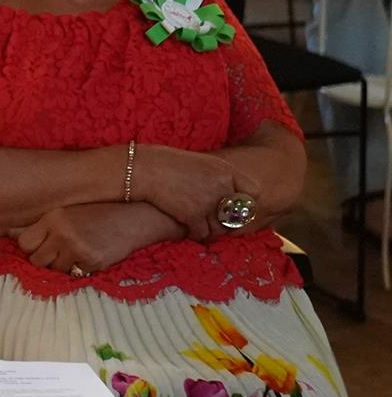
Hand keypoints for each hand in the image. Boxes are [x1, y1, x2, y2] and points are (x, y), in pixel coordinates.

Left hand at [11, 203, 175, 273]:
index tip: (42, 243)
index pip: (24, 243)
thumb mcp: (65, 211)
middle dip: (45, 258)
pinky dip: (78, 269)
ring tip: (76, 251)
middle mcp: (63, 233)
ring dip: (61, 265)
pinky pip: (73, 275)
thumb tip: (7, 232)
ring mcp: (78, 250)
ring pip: (54, 270)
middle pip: (36, 260)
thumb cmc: (96, 212)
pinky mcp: (94, 263)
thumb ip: (37, 224)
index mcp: (53, 218)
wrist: (134, 216)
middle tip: (60, 249)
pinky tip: (87, 256)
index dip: (31, 246)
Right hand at [135, 144, 255, 241]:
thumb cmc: (166, 163)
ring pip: (220, 228)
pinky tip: (184, 224)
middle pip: (238, 214)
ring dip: (209, 228)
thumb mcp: (200, 162)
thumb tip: (232, 196)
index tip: (234, 203)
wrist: (141, 169)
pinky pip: (202, 234)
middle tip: (213, 218)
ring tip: (196, 221)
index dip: (245, 200)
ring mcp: (208, 203)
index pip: (253, 191)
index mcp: (225, 170)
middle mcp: (222, 187)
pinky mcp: (193, 216)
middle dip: (226, 219)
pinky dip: (193, 232)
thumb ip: (219, 177)